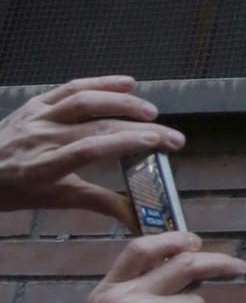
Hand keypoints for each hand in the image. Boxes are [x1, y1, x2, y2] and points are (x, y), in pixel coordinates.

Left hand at [0, 76, 183, 227]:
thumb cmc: (16, 189)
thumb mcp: (56, 200)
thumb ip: (100, 204)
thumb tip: (139, 220)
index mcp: (42, 168)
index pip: (88, 150)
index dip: (124, 143)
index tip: (156, 144)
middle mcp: (40, 138)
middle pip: (95, 126)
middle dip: (140, 129)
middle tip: (172, 137)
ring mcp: (37, 117)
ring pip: (84, 101)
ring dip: (122, 103)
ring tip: (151, 112)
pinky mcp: (37, 102)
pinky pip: (70, 87)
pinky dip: (101, 82)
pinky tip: (127, 83)